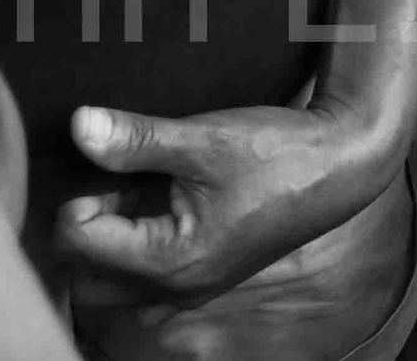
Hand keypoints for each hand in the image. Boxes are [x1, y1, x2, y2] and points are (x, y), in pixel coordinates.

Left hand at [54, 98, 399, 310]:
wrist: (339, 164)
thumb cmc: (277, 152)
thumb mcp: (204, 138)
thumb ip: (136, 138)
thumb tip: (78, 126)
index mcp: (170, 262)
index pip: (78, 241)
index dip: (77, 195)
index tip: (101, 160)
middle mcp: (175, 289)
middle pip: (87, 274)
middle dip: (84, 227)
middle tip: (109, 180)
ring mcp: (192, 288)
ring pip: (115, 282)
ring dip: (108, 241)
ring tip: (132, 191)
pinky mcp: (206, 275)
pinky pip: (146, 282)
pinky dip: (135, 250)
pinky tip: (155, 205)